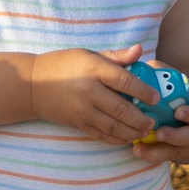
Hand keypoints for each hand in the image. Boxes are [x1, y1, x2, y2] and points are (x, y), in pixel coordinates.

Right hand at [21, 45, 159, 143]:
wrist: (32, 85)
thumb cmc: (64, 65)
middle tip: (154, 121)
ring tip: (144, 131)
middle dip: (141, 118)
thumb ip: (116, 56)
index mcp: (94, 69)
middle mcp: (89, 91)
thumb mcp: (89, 55)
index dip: (144, 91)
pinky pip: (101, 134)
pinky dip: (117, 138)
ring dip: (133, 131)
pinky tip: (127, 137)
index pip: (125, 81)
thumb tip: (139, 50)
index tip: (156, 98)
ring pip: (113, 126)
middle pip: (122, 109)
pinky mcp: (77, 123)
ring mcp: (82, 110)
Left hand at [128, 68, 188, 166]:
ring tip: (139, 148)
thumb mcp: (177, 79)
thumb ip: (162, 71)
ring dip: (162, 151)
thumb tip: (144, 64)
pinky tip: (140, 152)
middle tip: (158, 133)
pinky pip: (175, 158)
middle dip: (177, 136)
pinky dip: (157, 157)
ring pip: (184, 151)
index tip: (178, 112)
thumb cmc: (181, 92)